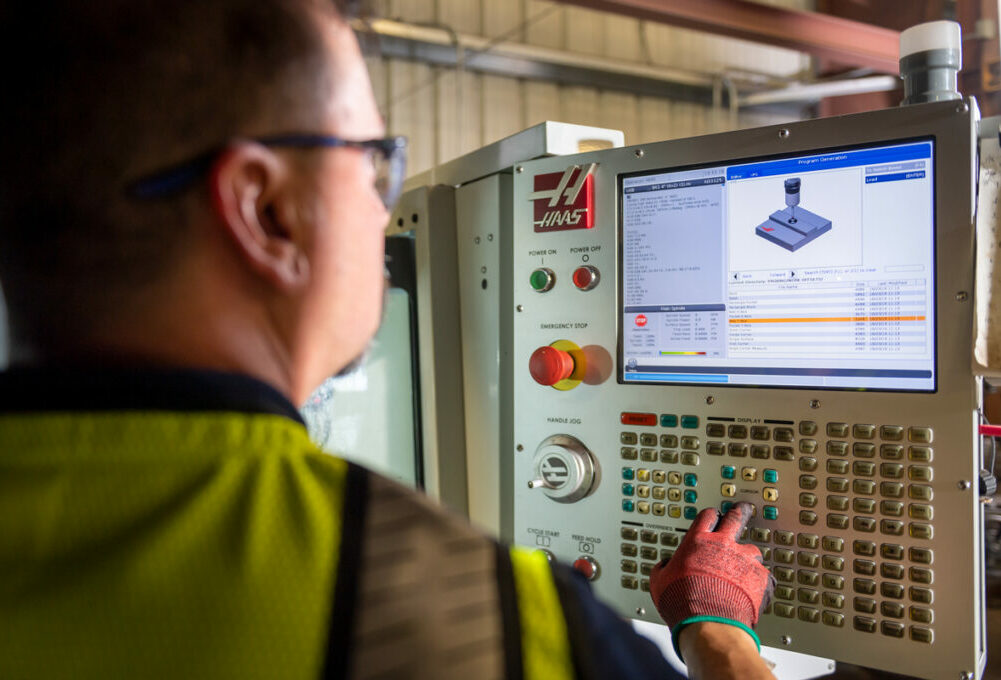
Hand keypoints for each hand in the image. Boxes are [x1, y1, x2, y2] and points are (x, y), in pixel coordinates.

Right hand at [649, 502, 773, 630]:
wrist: (707, 624)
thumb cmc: (682, 602)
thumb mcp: (659, 582)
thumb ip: (663, 568)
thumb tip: (664, 566)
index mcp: (698, 541)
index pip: (708, 516)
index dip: (712, 515)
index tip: (714, 516)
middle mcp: (723, 545)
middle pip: (736, 517)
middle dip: (740, 512)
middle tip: (743, 510)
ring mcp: (744, 560)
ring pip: (753, 549)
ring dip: (748, 556)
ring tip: (744, 568)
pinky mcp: (761, 579)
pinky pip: (765, 576)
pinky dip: (761, 582)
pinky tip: (755, 590)